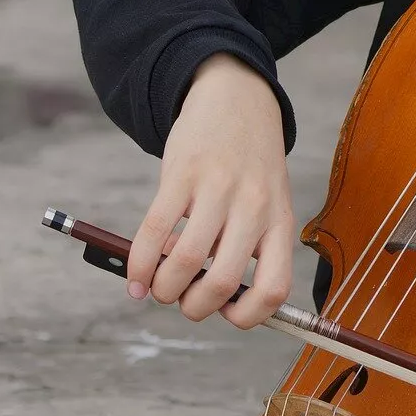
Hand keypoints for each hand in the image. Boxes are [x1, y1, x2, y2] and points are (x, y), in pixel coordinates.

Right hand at [126, 53, 296, 329]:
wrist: (237, 99)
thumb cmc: (251, 165)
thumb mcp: (267, 203)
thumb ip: (244, 245)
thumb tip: (200, 293)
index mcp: (280, 222)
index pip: (275, 288)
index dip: (249, 316)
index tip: (227, 315)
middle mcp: (254, 208)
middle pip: (221, 282)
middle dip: (193, 307)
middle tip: (182, 300)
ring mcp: (218, 189)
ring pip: (185, 261)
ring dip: (164, 289)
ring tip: (158, 288)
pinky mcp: (183, 173)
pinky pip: (154, 229)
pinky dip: (138, 262)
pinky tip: (135, 274)